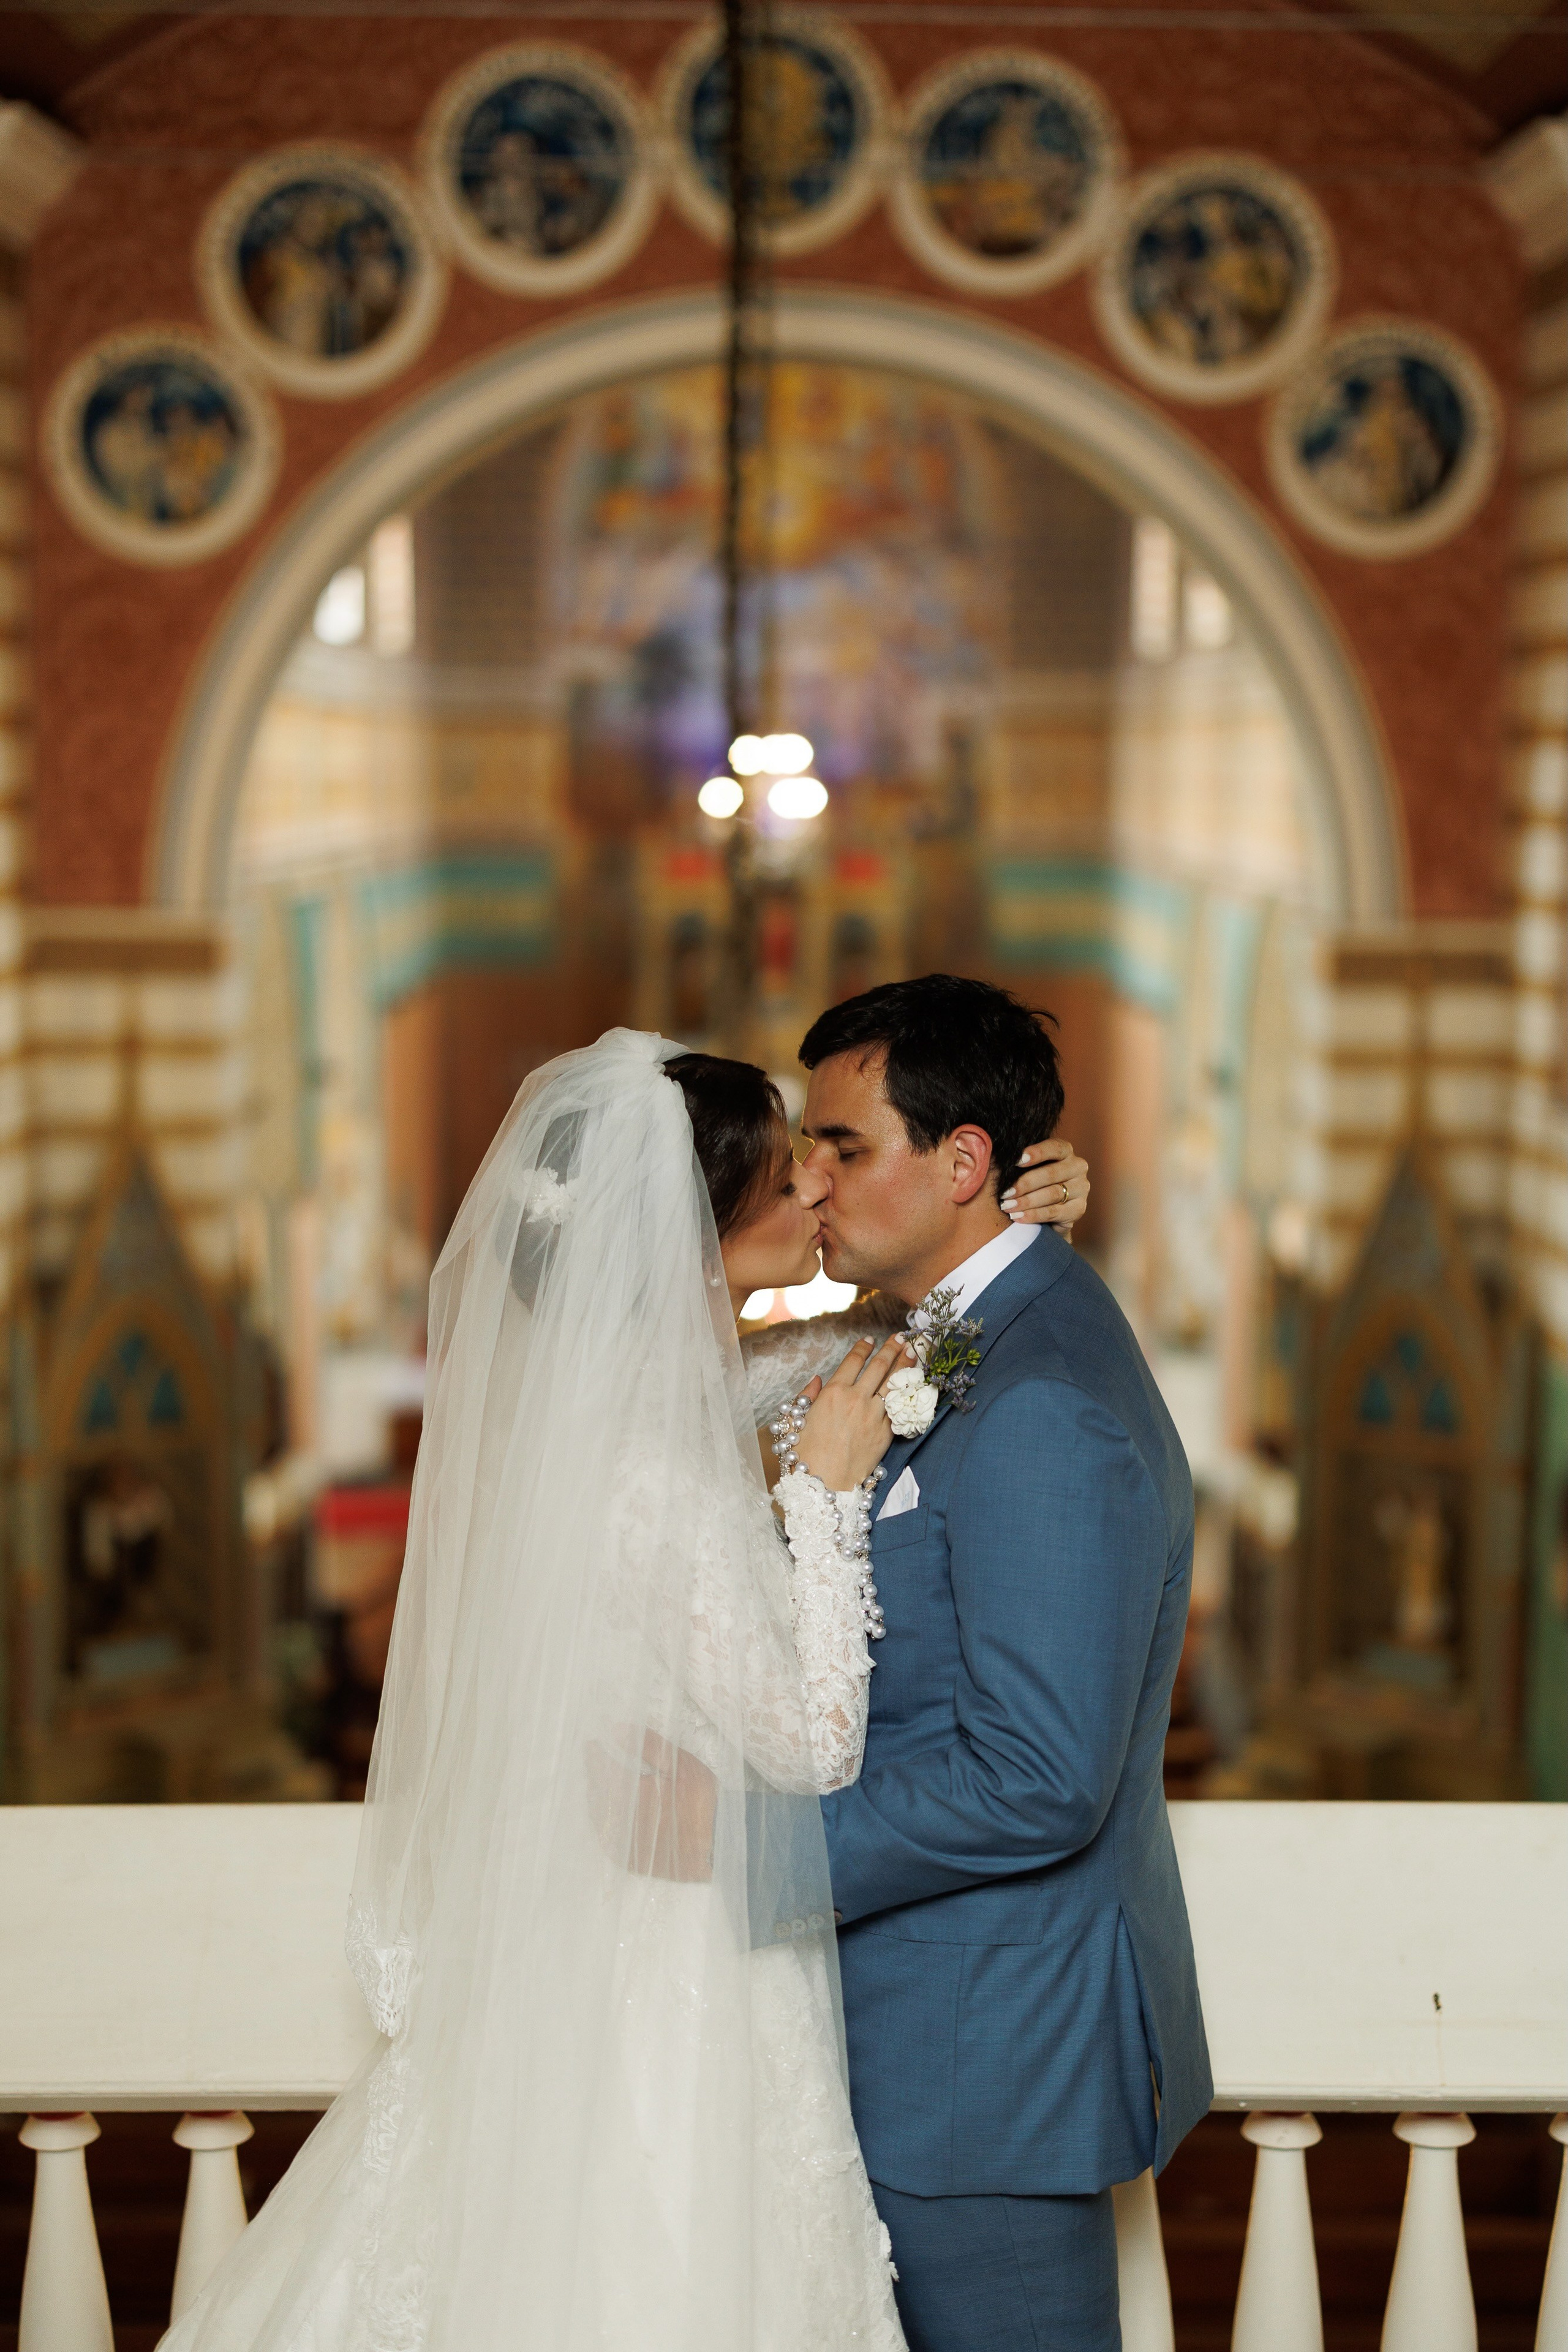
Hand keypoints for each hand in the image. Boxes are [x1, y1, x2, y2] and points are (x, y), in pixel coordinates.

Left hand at [585, 1725, 715, 1882]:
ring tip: (602, 1787)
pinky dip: (607, 1823)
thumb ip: (649, 1745)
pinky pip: (608, 1839)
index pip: (602, 1769)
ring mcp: (624, 1844)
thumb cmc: (700, 1801)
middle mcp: (621, 1820)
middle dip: (596, 1777)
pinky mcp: (630, 1861)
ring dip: (599, 1800)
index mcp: (631, 1793)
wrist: (716, 1846)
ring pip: (599, 1818)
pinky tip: (612, 1816)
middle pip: (597, 1794)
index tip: (592, 1744)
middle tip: (597, 1765)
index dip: (595, 1756)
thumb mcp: (681, 1765)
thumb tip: (617, 1729)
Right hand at [792, 1331, 912, 1490]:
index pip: (853, 1361)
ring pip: (894, 1383)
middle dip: (891, 1348)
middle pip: (878, 1367)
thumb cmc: (804, 1455)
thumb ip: (807, 1396)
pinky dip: (908, 1391)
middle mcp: (856, 1400)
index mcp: (833, 1393)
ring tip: (912, 1351)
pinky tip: (913, 1383)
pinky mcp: (886, 1433)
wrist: (824, 1485)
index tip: (869, 1339)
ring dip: (905, 1364)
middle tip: (900, 1337)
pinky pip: (899, 1407)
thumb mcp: (797, 1420)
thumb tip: (816, 1379)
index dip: (862, 1348)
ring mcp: (874, 1416)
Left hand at [1002, 1138, 1089, 1230]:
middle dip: (1025, 1184)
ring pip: (1052, 1194)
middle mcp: (1077, 1167)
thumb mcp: (1028, 1168)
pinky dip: (1034, 1215)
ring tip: (1007, 1206)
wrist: (1048, 1212)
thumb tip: (993, 1158)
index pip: (1054, 1148)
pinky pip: (1054, 1212)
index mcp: (1065, 1151)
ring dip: (1027, 1201)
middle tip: (1005, 1193)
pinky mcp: (1079, 1209)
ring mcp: (1081, 1188)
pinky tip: (1018, 1217)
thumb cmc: (1033, 1183)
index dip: (1036, 1153)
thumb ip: (1019, 1162)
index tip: (1016, 1161)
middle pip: (1051, 1174)